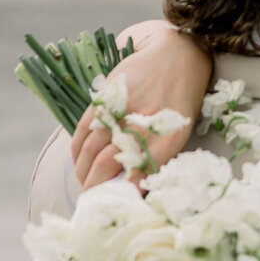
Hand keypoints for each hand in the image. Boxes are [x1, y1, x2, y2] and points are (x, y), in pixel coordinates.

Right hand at [70, 20, 212, 189]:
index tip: (114, 206)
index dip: (122, 195)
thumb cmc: (182, 100)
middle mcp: (142, 126)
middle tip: (92, 201)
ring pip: (90, 150)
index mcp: (168, 139)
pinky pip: (83, 129)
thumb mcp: (180, 131)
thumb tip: (138, 188)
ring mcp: (120, 110)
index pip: (137, 176)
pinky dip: (77, 149)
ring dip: (83, 172)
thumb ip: (159, 157)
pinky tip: (78, 161)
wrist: (177, 54)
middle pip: (107, 166)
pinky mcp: (105, 98)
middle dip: (95, 189)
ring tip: (85, 185)